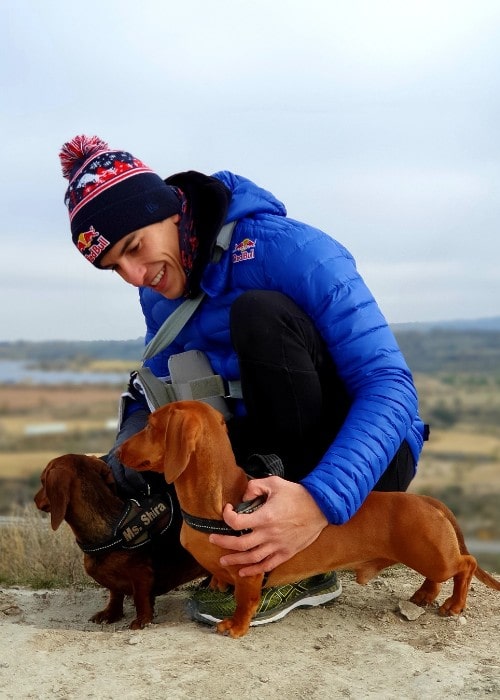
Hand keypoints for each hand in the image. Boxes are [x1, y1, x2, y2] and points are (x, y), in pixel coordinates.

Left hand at [208, 476, 327, 576]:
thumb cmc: (297, 494)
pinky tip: (243, 572)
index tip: (227, 511)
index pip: (237, 523)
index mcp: (265, 517)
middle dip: (223, 543)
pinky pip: (267, 566)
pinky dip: (254, 571)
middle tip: (213, 540)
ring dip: (235, 560)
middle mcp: (269, 534)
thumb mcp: (275, 483)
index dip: (227, 517)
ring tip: (223, 560)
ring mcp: (278, 546)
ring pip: (251, 558)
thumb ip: (255, 487)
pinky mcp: (286, 553)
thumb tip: (243, 497)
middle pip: (240, 545)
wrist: (321, 507)